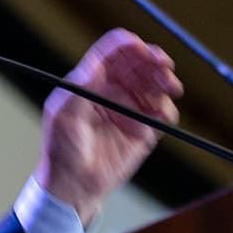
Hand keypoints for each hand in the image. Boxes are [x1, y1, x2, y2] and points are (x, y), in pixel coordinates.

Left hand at [35, 29, 182, 221]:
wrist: (74, 186)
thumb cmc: (61, 150)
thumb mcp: (63, 117)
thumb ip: (80, 89)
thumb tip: (97, 64)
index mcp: (91, 80)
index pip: (113, 53)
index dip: (129, 46)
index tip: (143, 50)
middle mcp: (113, 90)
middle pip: (139, 64)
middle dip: (155, 61)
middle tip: (165, 66)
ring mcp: (129, 108)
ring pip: (154, 85)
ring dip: (165, 82)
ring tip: (170, 89)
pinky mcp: (143, 129)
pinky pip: (161, 113)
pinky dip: (166, 110)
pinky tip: (163, 115)